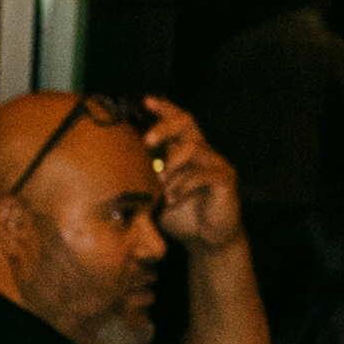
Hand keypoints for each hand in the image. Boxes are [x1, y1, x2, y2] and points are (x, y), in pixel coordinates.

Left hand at [140, 96, 244, 255]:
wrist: (207, 241)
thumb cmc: (182, 216)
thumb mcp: (157, 197)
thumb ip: (146, 181)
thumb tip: (118, 171)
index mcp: (186, 150)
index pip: (177, 120)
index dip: (164, 108)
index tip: (145, 102)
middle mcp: (203, 151)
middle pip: (187, 122)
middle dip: (164, 127)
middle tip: (147, 141)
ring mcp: (216, 164)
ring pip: (193, 148)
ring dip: (172, 164)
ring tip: (161, 185)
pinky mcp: (225, 180)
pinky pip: (203, 174)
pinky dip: (184, 185)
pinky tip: (173, 198)